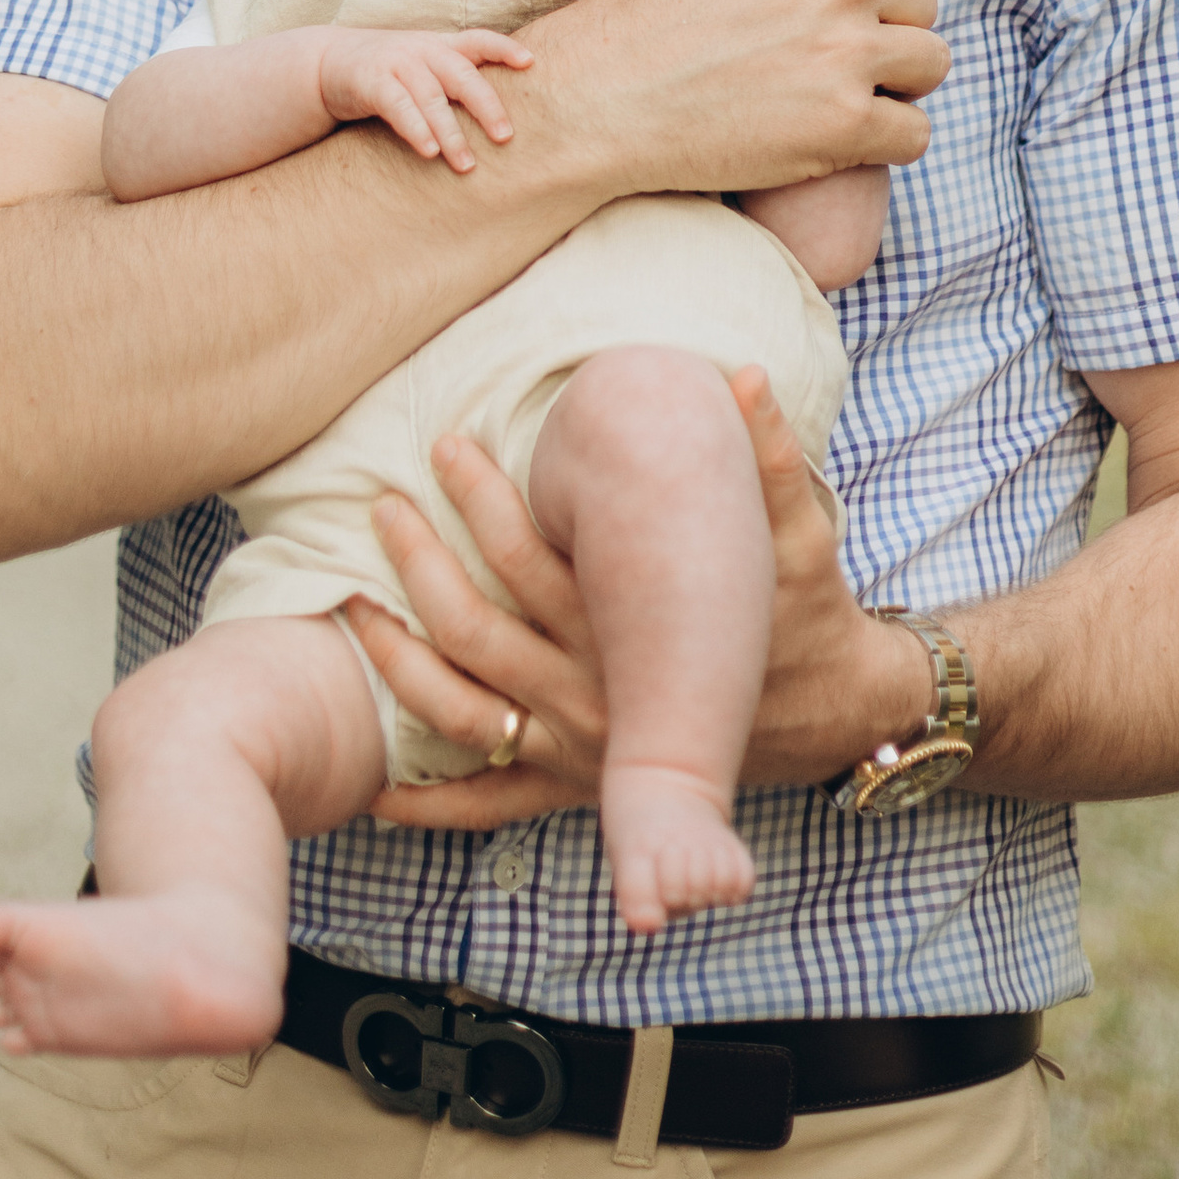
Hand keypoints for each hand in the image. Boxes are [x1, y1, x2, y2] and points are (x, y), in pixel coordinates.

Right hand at [314, 29, 532, 170]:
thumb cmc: (388, 72)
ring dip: (450, 133)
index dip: (504, 49)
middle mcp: (421, 50)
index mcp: (439, 45)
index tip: (531, 63)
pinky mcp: (370, 82)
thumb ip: (454, 79)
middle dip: (486, 106)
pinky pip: (397, 106)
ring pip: (431, 97)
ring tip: (466, 164)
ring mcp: (395, 63)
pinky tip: (428, 152)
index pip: (478, 40)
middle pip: (461, 75)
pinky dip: (415, 128)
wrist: (326, 63)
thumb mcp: (423, 66)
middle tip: (505, 137)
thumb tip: (501, 114)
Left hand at [357, 371, 926, 826]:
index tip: (449, 444)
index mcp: (631, 633)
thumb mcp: (802, 537)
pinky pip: (484, 802)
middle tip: (382, 505)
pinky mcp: (573, 784)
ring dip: (395, 661)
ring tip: (347, 603)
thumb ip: (772, 459)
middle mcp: (592, 697)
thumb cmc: (806, 616)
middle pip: (474, 632)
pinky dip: (423, 801)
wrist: (830, 716)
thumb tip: (743, 376)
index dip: (482, 501)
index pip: (530, 562)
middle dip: (418, 565)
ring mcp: (575, 750)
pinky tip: (369, 785)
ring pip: (458, 713)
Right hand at [528, 0, 948, 207]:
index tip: (842, 9)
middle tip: (845, 60)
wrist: (598, 97)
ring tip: (858, 97)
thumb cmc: (637, 13)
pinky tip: (851, 143)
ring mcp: (848, 49)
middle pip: (918, 2)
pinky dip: (890, 141)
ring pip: (931, 63)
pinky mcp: (847, 122)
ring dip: (900, 84)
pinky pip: (915, 133)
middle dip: (888, 29)